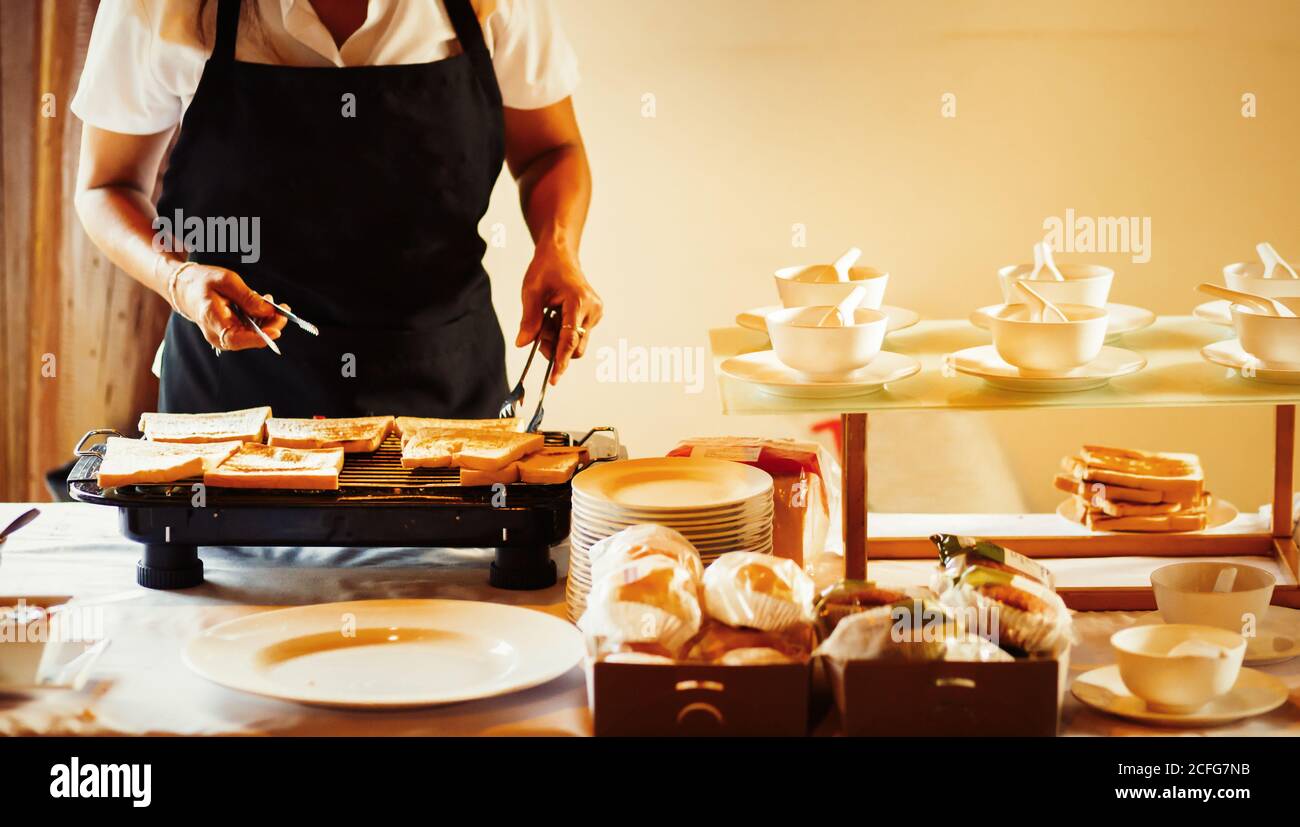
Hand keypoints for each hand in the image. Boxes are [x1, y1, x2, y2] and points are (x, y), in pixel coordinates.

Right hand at [170, 263, 287, 350]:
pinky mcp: (230, 332)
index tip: (276, 331)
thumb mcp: (225, 280)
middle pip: (250, 337)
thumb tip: (268, 311)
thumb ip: (247, 297)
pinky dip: (260, 317)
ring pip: (253, 334)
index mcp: (212, 320)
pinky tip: (263, 303)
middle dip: (271, 324)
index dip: (258, 338)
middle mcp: (218, 334)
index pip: (235, 339)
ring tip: (270, 300)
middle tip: (283, 309)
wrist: (184, 287)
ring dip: (267, 319)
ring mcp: (224, 335)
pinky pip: (250, 329)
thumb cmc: (201, 281)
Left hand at [516, 243, 601, 383]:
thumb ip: (529, 320)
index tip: (554, 378)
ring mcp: (595, 313)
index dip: (561, 361)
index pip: (570, 339)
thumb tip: (523, 344)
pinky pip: (578, 335)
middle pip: (575, 346)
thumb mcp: (531, 292)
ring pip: (576, 343)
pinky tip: (556, 316)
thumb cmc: (546, 269)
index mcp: (578, 302)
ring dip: (558, 339)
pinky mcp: (594, 316)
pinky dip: (563, 332)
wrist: (561, 255)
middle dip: (555, 348)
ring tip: (547, 319)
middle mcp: (592, 309)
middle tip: (539, 334)